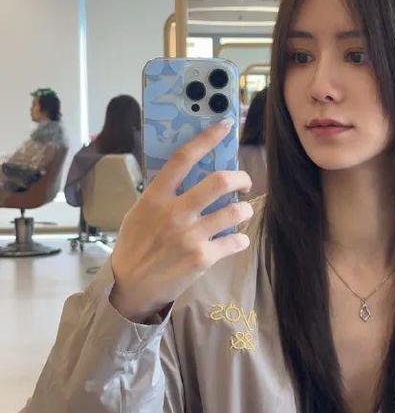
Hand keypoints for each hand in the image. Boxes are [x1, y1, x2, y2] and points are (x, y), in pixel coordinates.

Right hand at [109, 119, 252, 322]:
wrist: (131, 287)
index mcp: (156, 197)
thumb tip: (191, 172)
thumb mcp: (140, 212)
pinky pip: (235, 240)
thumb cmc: (136, 246)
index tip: (225, 125)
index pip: (184, 158)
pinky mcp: (202, 258)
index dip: (207, 138)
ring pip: (234, 211)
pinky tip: (236, 239)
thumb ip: (162, 193)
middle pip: (220, 181)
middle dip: (241, 177)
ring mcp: (190, 236)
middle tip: (244, 181)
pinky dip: (240, 239)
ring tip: (241, 212)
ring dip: (244, 209)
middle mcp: (174, 212)